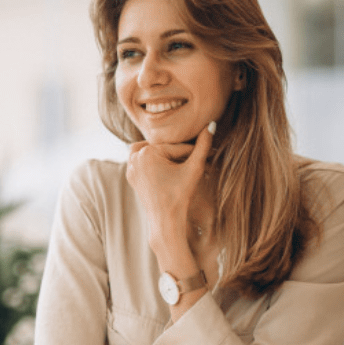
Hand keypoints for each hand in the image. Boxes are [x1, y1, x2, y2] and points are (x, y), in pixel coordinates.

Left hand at [125, 121, 214, 249]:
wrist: (165, 220)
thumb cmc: (180, 196)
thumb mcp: (194, 169)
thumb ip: (203, 146)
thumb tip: (212, 124)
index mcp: (147, 152)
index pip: (176, 147)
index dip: (194, 152)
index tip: (209, 155)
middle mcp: (135, 157)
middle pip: (164, 148)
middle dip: (180, 155)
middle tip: (196, 161)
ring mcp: (131, 167)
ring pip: (153, 152)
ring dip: (166, 155)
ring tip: (180, 165)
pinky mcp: (131, 176)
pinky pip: (144, 162)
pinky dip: (155, 163)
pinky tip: (168, 170)